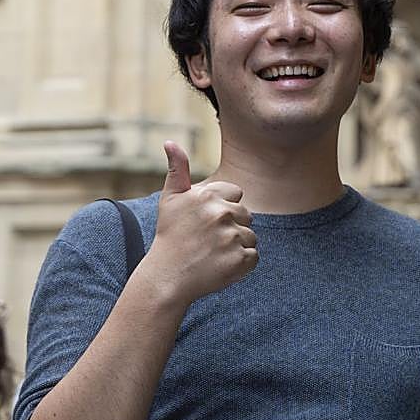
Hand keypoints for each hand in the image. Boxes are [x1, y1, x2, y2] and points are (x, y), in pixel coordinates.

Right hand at [146, 141, 257, 306]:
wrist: (167, 277)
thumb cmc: (170, 236)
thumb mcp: (170, 200)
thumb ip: (177, 169)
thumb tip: (170, 141)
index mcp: (208, 196)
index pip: (236, 194)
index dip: (223, 209)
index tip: (205, 222)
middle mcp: (221, 214)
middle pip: (246, 215)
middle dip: (231, 226)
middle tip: (207, 240)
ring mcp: (231, 237)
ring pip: (250, 236)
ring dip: (236, 246)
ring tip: (213, 254)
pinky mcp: (240, 260)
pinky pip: (253, 257)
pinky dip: (241, 264)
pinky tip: (220, 265)